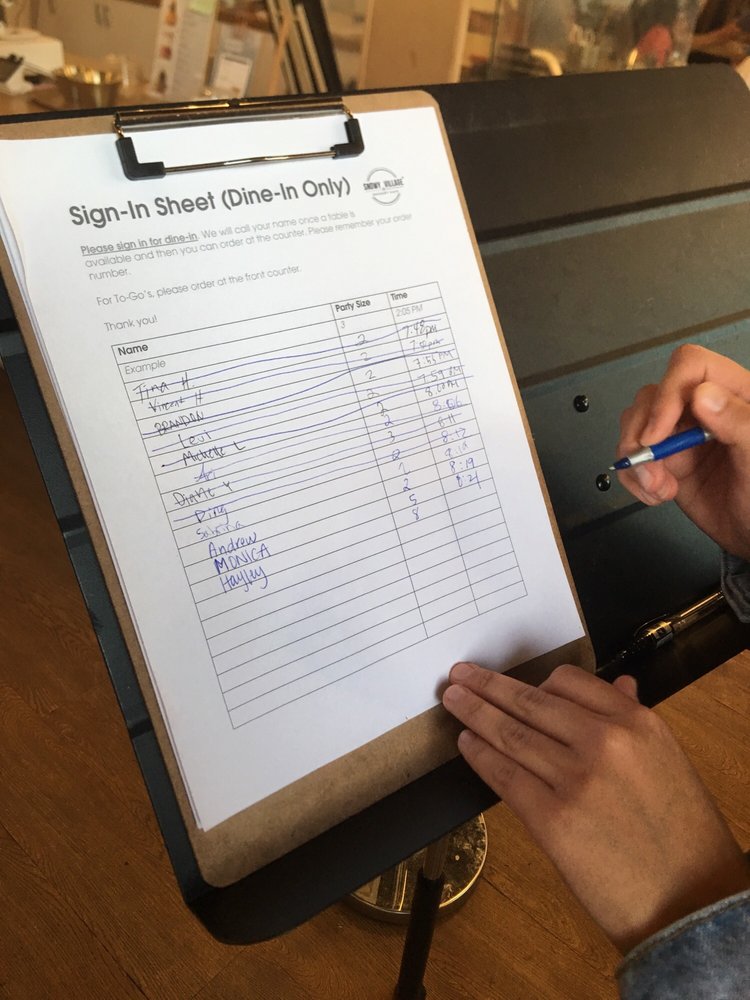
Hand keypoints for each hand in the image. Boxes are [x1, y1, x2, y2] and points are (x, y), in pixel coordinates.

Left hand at [442, 661, 749, 951]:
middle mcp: (604, 742)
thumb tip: (616, 683)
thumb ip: (633, 718)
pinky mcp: (552, 819)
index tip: (510, 683)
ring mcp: (576, 779)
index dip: (531, 681)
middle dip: (488, 686)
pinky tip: (466, 743)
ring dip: (475, 714)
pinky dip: (480, 756)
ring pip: (511, 734)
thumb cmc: (683, 833)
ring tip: (453, 700)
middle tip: (460, 675)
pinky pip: (505, 775)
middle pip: (530, 702)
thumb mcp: (666, 760)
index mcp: (636, 722)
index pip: (568, 681)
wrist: (690, 901)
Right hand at [616, 344, 749, 560]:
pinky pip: (632, 456)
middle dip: (643, 434)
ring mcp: (682, 435)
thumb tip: (703, 395)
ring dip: (636, 459)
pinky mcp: (667, 461)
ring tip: (657, 487)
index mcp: (736, 395)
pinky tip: (655, 494)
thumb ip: (738, 422)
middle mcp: (704, 410)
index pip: (691, 367)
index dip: (668, 393)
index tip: (658, 432)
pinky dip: (633, 477)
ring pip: (636, 424)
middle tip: (652, 468)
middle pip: (653, 396)